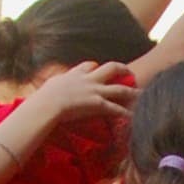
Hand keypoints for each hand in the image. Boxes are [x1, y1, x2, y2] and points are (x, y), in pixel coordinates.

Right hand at [0, 61, 137, 157]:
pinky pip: (116, 108)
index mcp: (74, 75)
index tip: (98, 68)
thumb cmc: (41, 101)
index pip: (88, 66)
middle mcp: (87, 80)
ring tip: (143, 94)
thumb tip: (40, 97)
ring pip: (119, 88)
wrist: (46, 105)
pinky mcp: (98, 104)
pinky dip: (126, 113)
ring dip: (132, 91)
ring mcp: (94, 91)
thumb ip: (50, 89)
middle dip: (121, 68)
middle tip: (129, 71)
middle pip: (109, 68)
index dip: (95, 67)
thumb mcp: (46, 89)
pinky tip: (134, 117)